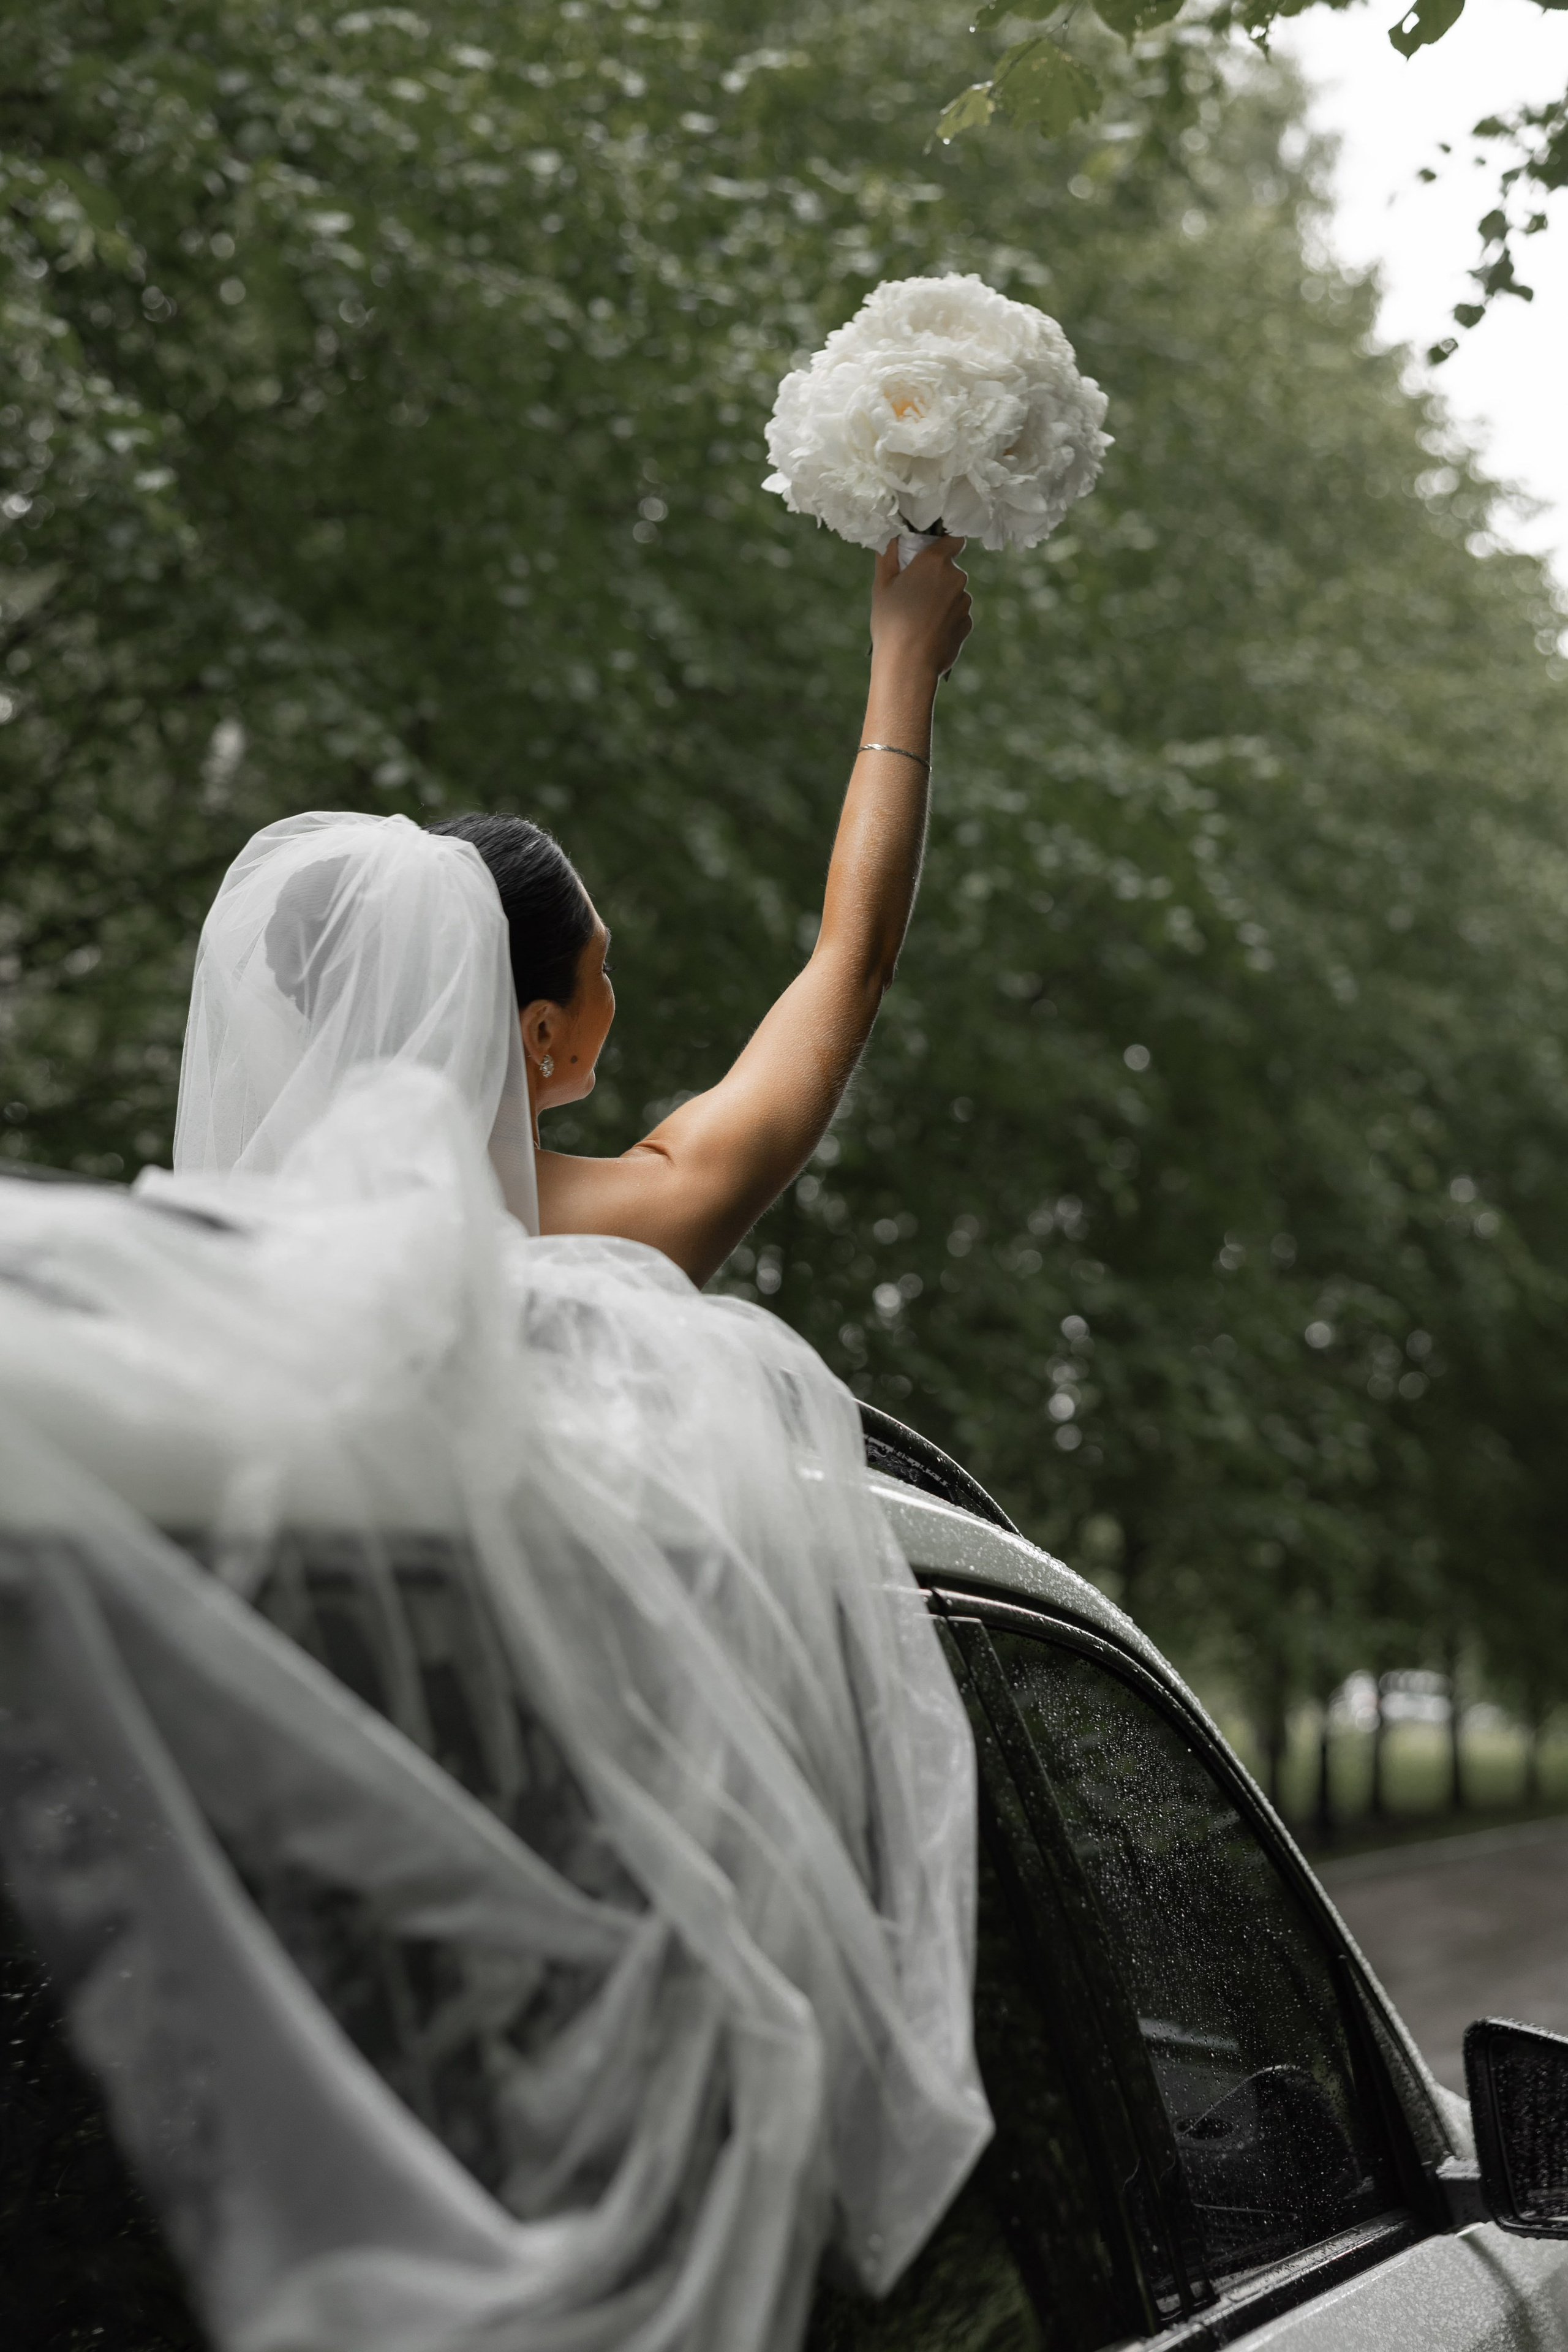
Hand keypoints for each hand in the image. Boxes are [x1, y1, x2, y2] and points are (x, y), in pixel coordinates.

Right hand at [869, 536, 972, 682]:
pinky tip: (928, 632)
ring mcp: (964, 601)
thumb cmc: (891, 623)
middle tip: (913, 594)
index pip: (953, 539)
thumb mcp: (882, 585)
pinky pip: (957, 614)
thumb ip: (889, 555)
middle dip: (936, 577)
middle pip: (950, 569)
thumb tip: (892, 538)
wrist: (909, 665)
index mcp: (935, 562)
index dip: (943, 545)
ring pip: (954, 593)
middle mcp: (956, 577)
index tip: (930, 554)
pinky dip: (946, 619)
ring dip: (941, 600)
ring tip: (919, 619)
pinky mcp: (968, 623)